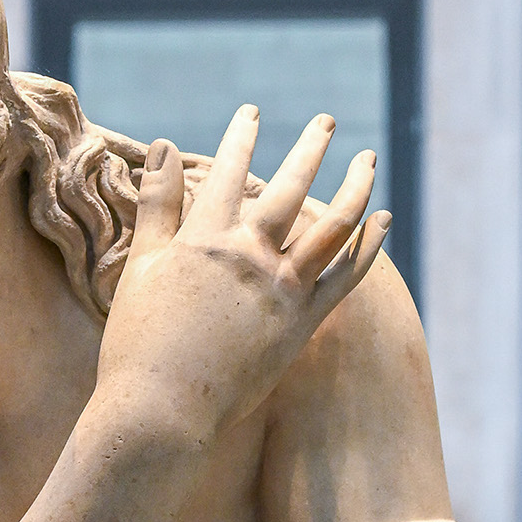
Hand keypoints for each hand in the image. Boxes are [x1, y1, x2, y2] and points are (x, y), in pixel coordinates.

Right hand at [98, 110, 390, 439]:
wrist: (161, 409)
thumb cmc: (139, 343)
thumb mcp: (140, 265)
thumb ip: (157, 204)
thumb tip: (161, 145)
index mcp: (205, 239)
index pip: (227, 171)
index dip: (241, 136)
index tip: (253, 112)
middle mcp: (250, 255)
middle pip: (290, 187)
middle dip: (312, 147)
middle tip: (328, 121)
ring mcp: (282, 289)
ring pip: (333, 226)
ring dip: (356, 187)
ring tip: (367, 160)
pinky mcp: (302, 324)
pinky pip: (347, 278)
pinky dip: (368, 246)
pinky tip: (383, 221)